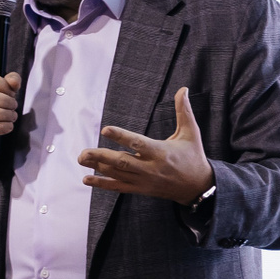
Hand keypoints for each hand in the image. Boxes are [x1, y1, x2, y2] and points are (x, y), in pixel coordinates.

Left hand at [80, 87, 215, 205]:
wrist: (198, 186)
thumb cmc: (193, 156)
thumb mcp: (191, 133)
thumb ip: (184, 111)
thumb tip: (183, 89)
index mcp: (161, 151)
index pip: (138, 143)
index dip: (121, 136)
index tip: (105, 129)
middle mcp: (150, 167)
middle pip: (122, 161)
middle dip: (101, 157)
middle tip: (83, 153)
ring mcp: (144, 180)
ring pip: (117, 174)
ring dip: (98, 167)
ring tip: (82, 159)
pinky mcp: (141, 189)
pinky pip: (119, 187)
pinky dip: (102, 184)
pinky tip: (87, 179)